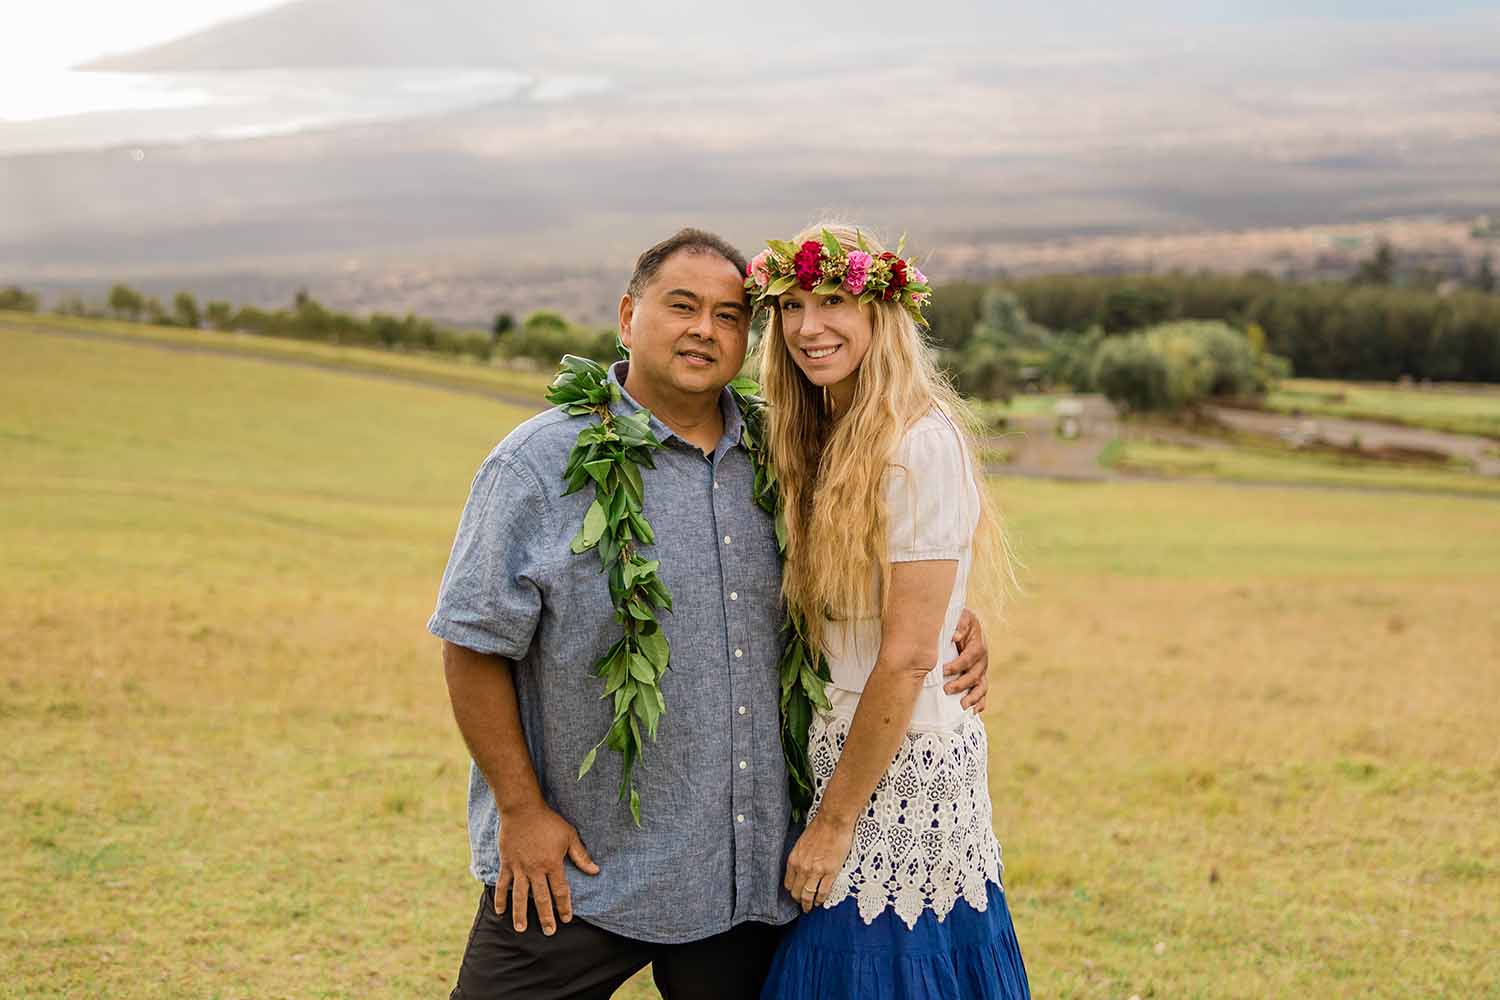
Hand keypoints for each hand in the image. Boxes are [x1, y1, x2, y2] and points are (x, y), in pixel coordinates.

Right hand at [494, 802, 599, 934]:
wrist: (522, 809)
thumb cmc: (548, 821)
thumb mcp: (569, 835)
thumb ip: (581, 855)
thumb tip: (595, 870)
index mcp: (552, 864)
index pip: (560, 891)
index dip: (564, 906)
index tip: (566, 918)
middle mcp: (535, 869)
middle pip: (542, 898)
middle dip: (546, 916)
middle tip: (549, 932)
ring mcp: (519, 867)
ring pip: (520, 895)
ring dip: (520, 913)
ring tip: (521, 929)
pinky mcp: (507, 863)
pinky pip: (503, 884)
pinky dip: (501, 898)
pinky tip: (500, 912)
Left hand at [783, 814, 854, 912]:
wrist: (833, 820)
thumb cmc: (819, 828)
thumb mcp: (801, 844)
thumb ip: (799, 858)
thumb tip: (800, 869)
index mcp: (793, 859)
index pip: (788, 884)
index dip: (792, 891)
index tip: (796, 894)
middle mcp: (802, 867)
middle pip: (797, 892)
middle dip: (799, 901)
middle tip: (803, 905)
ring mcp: (816, 871)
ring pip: (808, 895)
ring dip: (809, 904)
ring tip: (811, 908)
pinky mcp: (830, 872)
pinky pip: (823, 892)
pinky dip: (821, 899)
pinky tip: (821, 901)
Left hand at [943, 607, 988, 711]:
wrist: (966, 624)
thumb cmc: (960, 621)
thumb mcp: (961, 617)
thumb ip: (959, 625)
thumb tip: (956, 636)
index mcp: (978, 645)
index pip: (969, 658)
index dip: (957, 666)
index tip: (943, 671)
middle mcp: (982, 660)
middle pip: (975, 675)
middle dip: (961, 684)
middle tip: (946, 689)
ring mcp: (982, 670)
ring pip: (981, 686)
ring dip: (973, 697)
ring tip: (963, 706)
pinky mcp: (979, 677)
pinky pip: (982, 691)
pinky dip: (980, 702)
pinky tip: (974, 711)